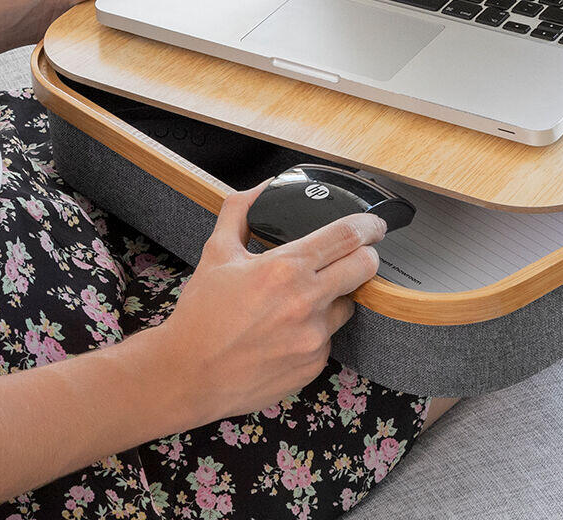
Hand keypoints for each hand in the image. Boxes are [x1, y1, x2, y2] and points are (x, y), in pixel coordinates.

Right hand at [155, 180, 385, 427]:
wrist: (189, 374)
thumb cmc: (202, 314)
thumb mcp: (216, 251)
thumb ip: (241, 211)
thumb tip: (263, 188)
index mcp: (285, 268)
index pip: (347, 236)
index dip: (368, 225)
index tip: (374, 224)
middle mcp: (306, 303)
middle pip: (364, 268)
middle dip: (366, 255)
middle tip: (355, 254)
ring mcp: (314, 338)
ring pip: (347, 305)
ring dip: (335, 296)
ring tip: (300, 300)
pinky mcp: (313, 365)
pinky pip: (328, 338)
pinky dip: (315, 329)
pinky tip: (286, 330)